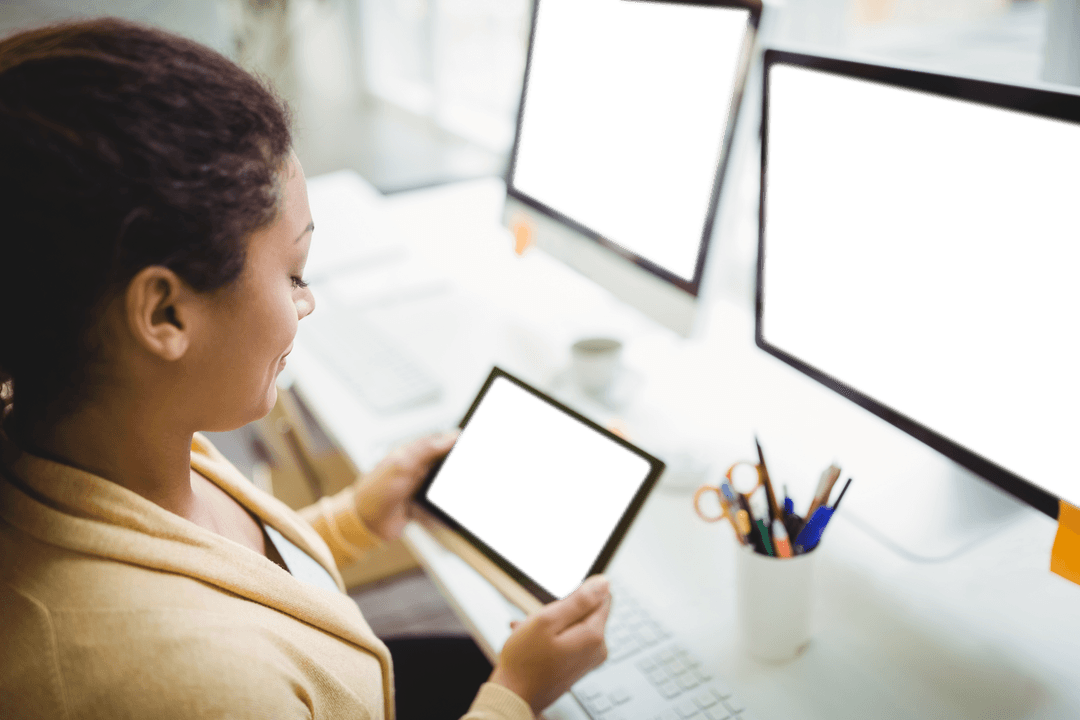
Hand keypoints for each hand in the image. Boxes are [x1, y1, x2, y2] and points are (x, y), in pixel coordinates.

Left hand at [354, 430, 458, 541]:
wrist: (364, 523)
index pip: (442, 442)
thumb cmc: (375, 491)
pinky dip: (445, 511)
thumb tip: (452, 435)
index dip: (459, 442)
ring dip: (452, 492)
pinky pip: (441, 506)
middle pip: (448, 464)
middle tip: (468, 471)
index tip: (475, 443)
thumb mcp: (402, 464)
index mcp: (413, 453)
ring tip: (459, 496)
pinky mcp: (422, 506)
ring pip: (447, 486)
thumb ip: (426, 448)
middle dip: (459, 469)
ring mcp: (420, 487)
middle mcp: (418, 468)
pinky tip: (451, 514)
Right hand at [489, 575, 611, 713]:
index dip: (577, 593)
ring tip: (528, 631)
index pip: (602, 597)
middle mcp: (597, 649)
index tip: (557, 604)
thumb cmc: (525, 660)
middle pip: (586, 612)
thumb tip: (604, 583)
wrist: (513, 696)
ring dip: (551, 624)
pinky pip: (568, 640)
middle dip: (561, 611)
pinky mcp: (577, 666)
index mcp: (594, 636)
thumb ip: (579, 600)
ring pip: (573, 625)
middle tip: (538, 621)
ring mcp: (587, 660)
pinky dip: (550, 637)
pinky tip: (530, 641)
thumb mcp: (547, 620)